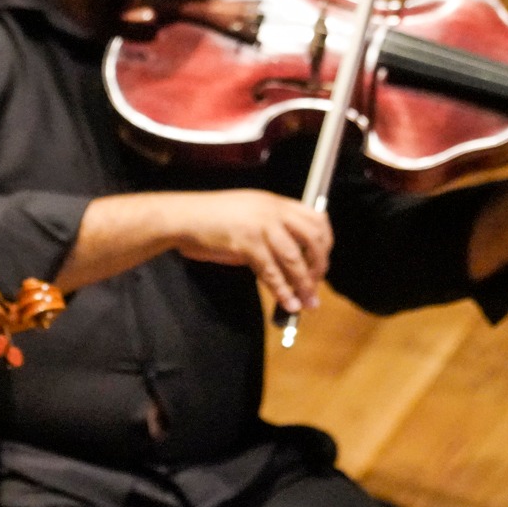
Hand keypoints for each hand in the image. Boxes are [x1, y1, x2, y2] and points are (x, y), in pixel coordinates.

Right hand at [170, 190, 331, 313]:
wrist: (181, 217)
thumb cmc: (209, 218)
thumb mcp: (247, 216)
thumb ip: (269, 231)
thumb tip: (288, 257)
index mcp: (274, 203)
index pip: (315, 217)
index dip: (326, 241)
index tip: (322, 260)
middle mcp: (272, 212)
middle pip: (312, 238)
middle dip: (319, 265)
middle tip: (316, 284)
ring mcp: (260, 227)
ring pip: (294, 258)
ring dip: (304, 284)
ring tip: (308, 302)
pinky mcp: (246, 244)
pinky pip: (271, 272)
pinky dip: (282, 291)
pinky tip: (288, 303)